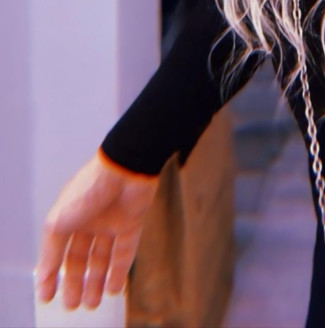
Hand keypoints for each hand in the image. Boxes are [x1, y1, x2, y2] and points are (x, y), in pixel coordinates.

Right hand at [34, 148, 159, 310]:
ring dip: (96, 281)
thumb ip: (51, 250)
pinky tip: (112, 290)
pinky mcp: (132, 222)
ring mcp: (111, 222)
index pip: (59, 251)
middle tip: (73, 305)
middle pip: (81, 258)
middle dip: (76, 282)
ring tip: (92, 304)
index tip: (47, 297)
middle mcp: (90, 220)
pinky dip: (118, 271)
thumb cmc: (88, 190)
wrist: (126, 167)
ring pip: (102, 258)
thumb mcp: (58, 222)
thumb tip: (44, 276)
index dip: (52, 274)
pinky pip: (124, 251)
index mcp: (69, 217)